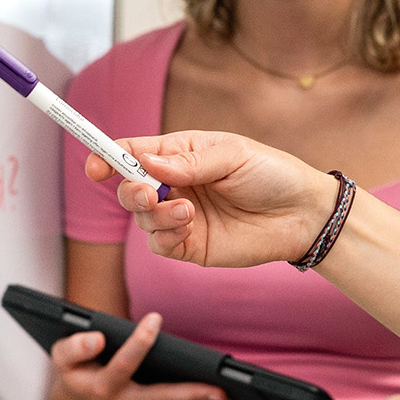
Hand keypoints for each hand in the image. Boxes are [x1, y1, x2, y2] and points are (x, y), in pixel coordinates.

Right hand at [48, 312, 242, 399]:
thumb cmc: (77, 373)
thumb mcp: (64, 356)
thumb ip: (75, 346)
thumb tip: (97, 338)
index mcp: (101, 387)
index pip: (122, 364)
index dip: (138, 341)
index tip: (154, 318)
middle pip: (160, 399)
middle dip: (190, 395)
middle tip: (219, 389)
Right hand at [86, 132, 337, 268]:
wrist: (304, 215)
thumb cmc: (272, 174)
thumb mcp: (232, 155)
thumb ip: (188, 163)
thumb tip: (147, 164)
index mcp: (180, 155)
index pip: (133, 153)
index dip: (108, 157)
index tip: (94, 166)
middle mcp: (175, 186)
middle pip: (130, 188)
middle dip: (130, 191)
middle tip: (147, 193)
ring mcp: (182, 217)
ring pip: (142, 220)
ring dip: (156, 215)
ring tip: (187, 211)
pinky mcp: (192, 246)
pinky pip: (160, 245)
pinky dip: (165, 236)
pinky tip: (188, 226)